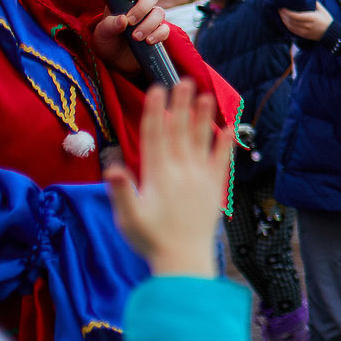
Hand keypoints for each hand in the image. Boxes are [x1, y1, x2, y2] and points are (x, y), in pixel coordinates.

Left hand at [92, 0, 170, 75]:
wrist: (116, 63)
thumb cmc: (106, 43)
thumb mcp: (101, 34)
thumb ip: (109, 26)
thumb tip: (122, 20)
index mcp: (124, 0)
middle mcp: (140, 7)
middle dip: (142, 8)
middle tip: (130, 21)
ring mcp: (151, 20)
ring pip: (159, 12)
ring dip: (149, 24)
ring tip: (135, 37)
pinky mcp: (159, 34)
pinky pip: (165, 29)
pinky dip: (158, 34)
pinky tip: (148, 41)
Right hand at [104, 83, 232, 277]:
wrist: (184, 260)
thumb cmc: (151, 240)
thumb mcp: (128, 217)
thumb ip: (122, 191)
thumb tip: (112, 168)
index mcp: (158, 176)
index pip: (155, 136)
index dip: (155, 111)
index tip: (156, 89)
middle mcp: (182, 172)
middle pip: (180, 132)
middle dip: (180, 105)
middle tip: (183, 79)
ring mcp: (201, 179)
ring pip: (202, 142)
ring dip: (204, 118)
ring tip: (207, 95)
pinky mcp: (215, 189)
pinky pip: (222, 162)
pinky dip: (226, 145)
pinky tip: (229, 129)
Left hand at [281, 4, 334, 41]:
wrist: (331, 33)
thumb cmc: (326, 20)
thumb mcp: (322, 10)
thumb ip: (314, 3)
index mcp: (312, 18)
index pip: (296, 15)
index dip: (288, 12)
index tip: (282, 7)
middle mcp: (308, 25)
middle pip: (292, 21)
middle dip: (284, 15)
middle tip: (279, 9)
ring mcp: (305, 31)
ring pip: (291, 26)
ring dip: (284, 20)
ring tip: (281, 14)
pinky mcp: (304, 35)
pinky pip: (293, 31)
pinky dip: (287, 26)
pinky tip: (285, 21)